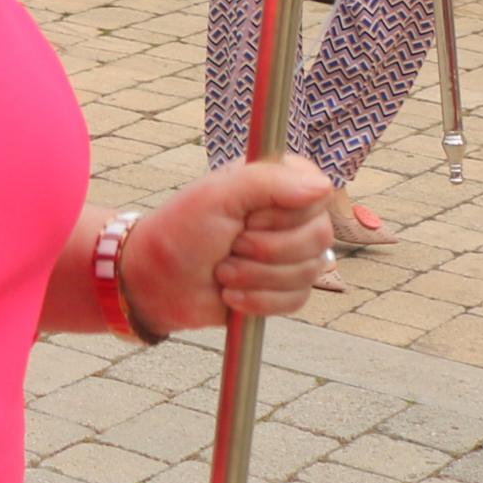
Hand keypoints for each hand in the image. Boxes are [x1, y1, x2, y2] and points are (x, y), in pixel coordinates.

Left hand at [124, 155, 336, 332]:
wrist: (159, 281)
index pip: (318, 194)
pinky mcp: (285, 287)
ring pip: (309, 272)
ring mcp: (290, 252)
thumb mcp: (217, 196)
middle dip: (268, 250)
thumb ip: (268, 183)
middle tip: (231, 245)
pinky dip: (261, 301)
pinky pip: (298, 299)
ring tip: (223, 270)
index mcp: (278, 180)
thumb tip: (323, 185)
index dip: (284, 215)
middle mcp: (290, 214)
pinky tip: (233, 293)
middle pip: (320, 236)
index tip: (247, 219)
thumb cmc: (181, 230)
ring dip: (257, 277)